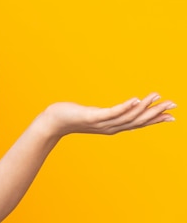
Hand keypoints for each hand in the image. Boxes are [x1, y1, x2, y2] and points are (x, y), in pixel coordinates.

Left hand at [42, 93, 176, 137]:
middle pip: (138, 121)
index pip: (138, 123)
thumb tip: (114, 110)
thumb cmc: (72, 117)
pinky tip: (135, 99)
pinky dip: (125, 107)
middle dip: (156, 113)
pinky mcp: (92, 117)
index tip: (172, 115)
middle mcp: (110, 127)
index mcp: (112, 127)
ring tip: (157, 97)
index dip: (155, 119)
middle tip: (173, 104)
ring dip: (144, 107)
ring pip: (128, 116)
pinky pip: (112, 112)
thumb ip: (106, 115)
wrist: (52, 122)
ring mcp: (102, 123)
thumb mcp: (93, 116)